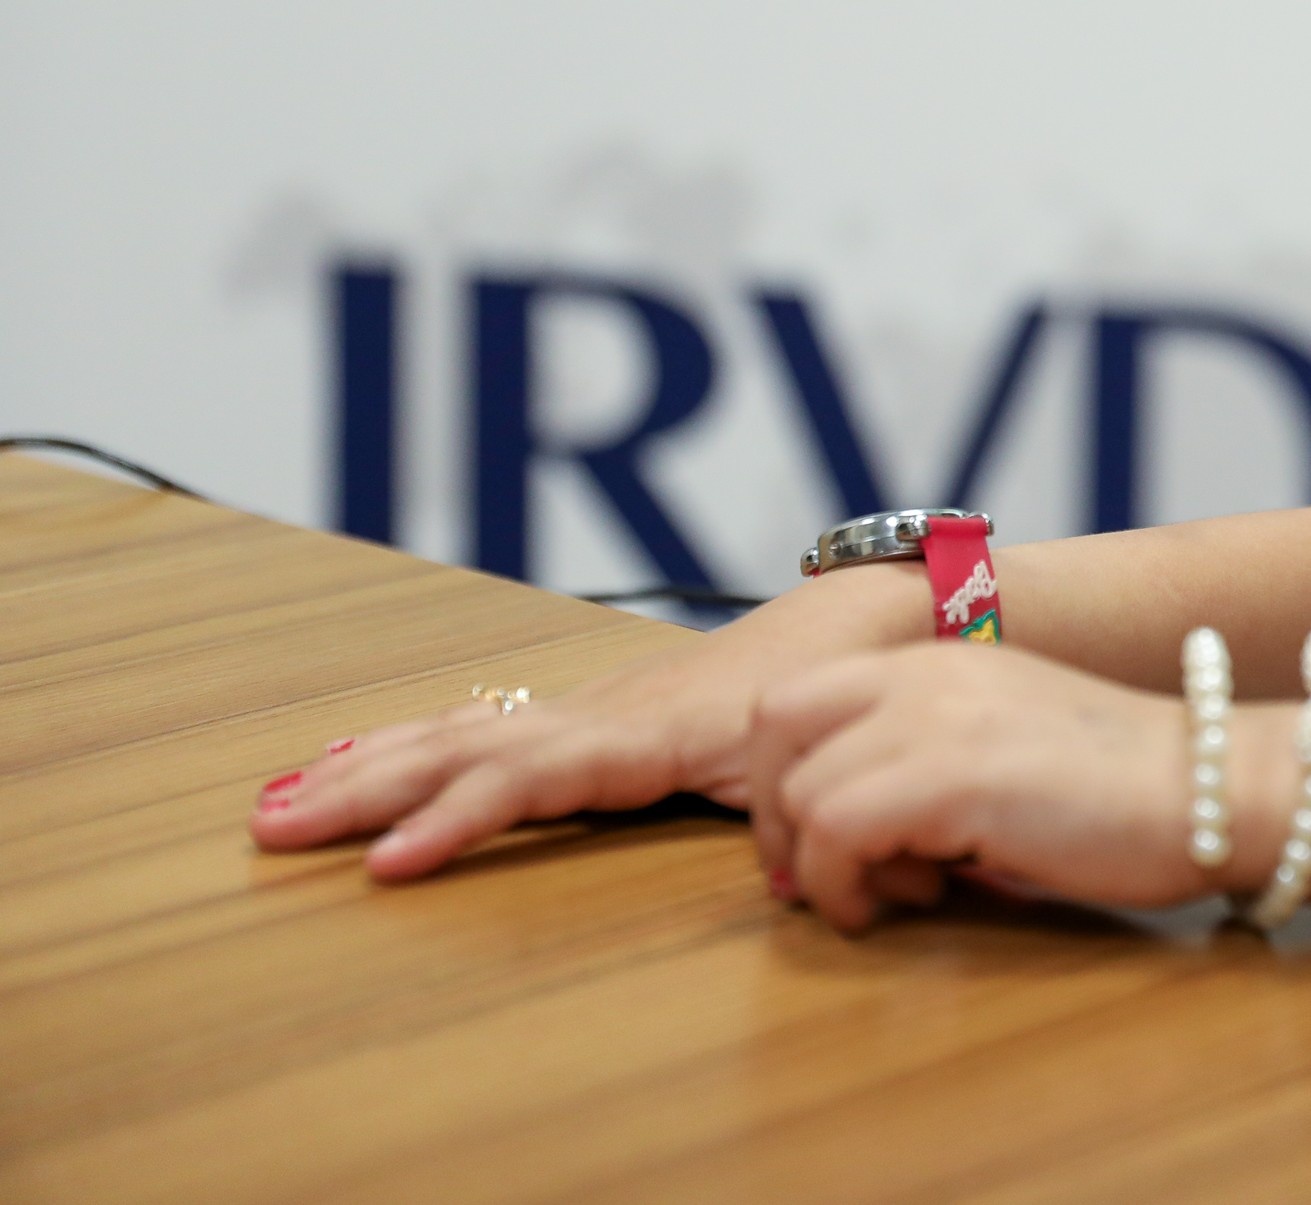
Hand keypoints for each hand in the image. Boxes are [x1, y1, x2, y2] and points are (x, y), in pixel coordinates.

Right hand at [248, 562, 934, 879]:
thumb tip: (780, 867)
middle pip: (459, 750)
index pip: (527, 780)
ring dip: (365, 766)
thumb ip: (785, 803)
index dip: (457, 820)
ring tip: (280, 798)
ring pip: (456, 733)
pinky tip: (355, 754)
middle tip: (272, 827)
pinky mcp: (591, 714)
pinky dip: (410, 742)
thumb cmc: (840, 687)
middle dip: (362, 790)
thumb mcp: (811, 750)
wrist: (865, 616)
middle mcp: (599, 713)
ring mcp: (588, 709)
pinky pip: (483, 727)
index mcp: (644, 733)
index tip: (387, 864)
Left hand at [746, 642, 1204, 932]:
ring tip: (895, 891)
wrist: (1213, 786)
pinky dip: (848, 885)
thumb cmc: (1127, 786)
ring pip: (802, 793)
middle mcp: (925, 674)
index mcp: (938, 659)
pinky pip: (837, 833)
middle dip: (775, 817)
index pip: (796, 698)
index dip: (780, 778)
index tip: (812, 845)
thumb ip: (931, 756)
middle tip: (822, 876)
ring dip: (824, 864)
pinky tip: (910, 900)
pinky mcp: (952, 777)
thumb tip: (863, 827)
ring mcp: (935, 719)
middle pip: (774, 730)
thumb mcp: (1009, 740)